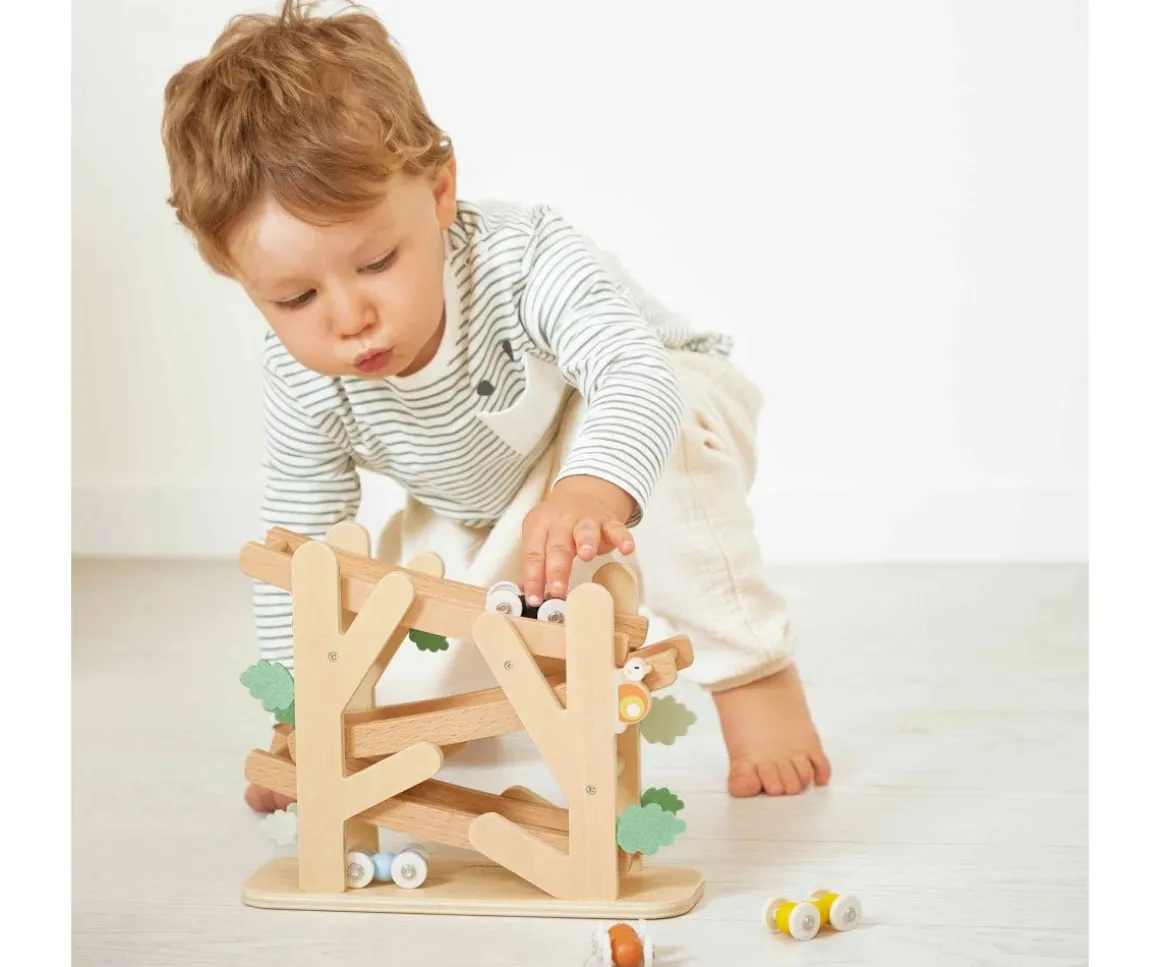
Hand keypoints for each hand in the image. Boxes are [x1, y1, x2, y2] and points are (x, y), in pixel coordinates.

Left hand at [520, 475, 636, 605]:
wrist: (581, 494)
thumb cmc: (557, 524)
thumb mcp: (539, 537)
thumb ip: (536, 562)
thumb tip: (529, 591)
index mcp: (539, 525)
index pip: (533, 554)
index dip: (533, 577)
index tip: (534, 598)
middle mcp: (562, 521)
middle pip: (558, 546)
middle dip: (557, 569)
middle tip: (557, 590)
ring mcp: (586, 520)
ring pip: (585, 531)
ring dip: (586, 543)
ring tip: (586, 556)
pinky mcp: (608, 521)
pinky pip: (616, 529)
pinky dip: (622, 538)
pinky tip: (626, 548)